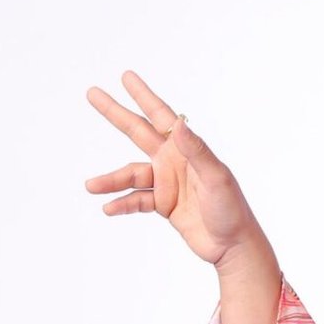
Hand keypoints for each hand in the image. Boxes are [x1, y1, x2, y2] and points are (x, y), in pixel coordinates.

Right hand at [82, 69, 269, 271]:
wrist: (233, 246)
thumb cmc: (232, 210)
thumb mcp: (217, 178)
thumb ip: (197, 151)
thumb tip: (179, 124)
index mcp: (187, 149)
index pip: (161, 116)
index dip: (144, 96)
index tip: (126, 77)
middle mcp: (174, 161)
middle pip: (138, 132)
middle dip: (115, 113)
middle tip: (92, 93)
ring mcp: (167, 183)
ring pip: (131, 175)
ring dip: (111, 180)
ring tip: (91, 186)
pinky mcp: (163, 205)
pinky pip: (136, 201)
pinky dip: (123, 204)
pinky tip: (109, 209)